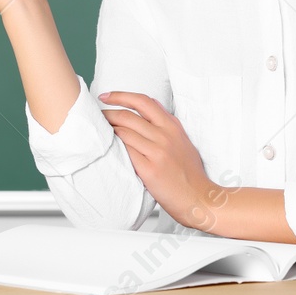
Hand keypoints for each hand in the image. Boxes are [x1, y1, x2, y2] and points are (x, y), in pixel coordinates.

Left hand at [100, 91, 225, 230]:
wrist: (199, 198)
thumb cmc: (189, 173)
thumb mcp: (182, 141)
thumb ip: (167, 123)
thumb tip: (151, 106)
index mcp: (172, 126)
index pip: (143, 101)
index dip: (121, 96)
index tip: (106, 96)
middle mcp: (165, 135)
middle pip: (129, 115)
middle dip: (108, 113)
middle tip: (97, 116)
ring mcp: (158, 152)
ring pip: (124, 132)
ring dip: (107, 130)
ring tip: (99, 132)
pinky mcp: (150, 170)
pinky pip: (126, 152)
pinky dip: (114, 148)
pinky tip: (107, 149)